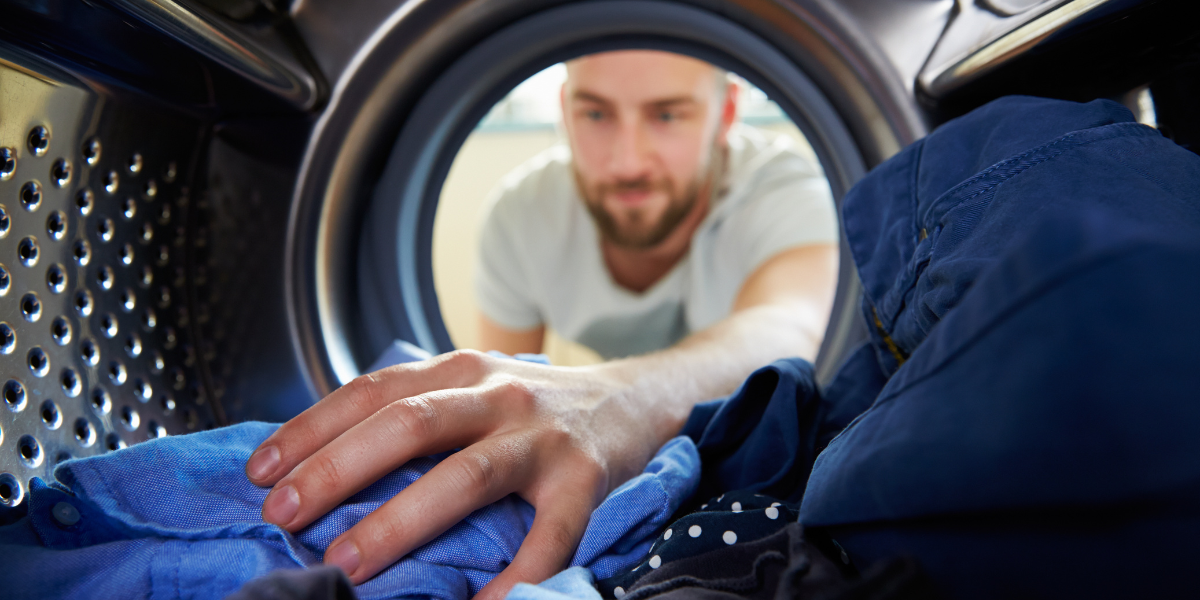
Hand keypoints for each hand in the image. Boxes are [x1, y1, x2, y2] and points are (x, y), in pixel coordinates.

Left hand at [244, 350, 665, 598]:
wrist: (634, 399)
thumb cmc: (533, 408)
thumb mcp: (471, 389)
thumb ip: (413, 413)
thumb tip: (318, 468)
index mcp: (460, 370)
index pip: (372, 390)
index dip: (311, 429)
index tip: (260, 473)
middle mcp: (499, 393)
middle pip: (409, 424)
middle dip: (338, 470)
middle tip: (284, 516)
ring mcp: (543, 436)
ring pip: (467, 476)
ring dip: (402, 520)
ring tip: (349, 562)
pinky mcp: (585, 480)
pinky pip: (547, 538)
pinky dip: (513, 577)